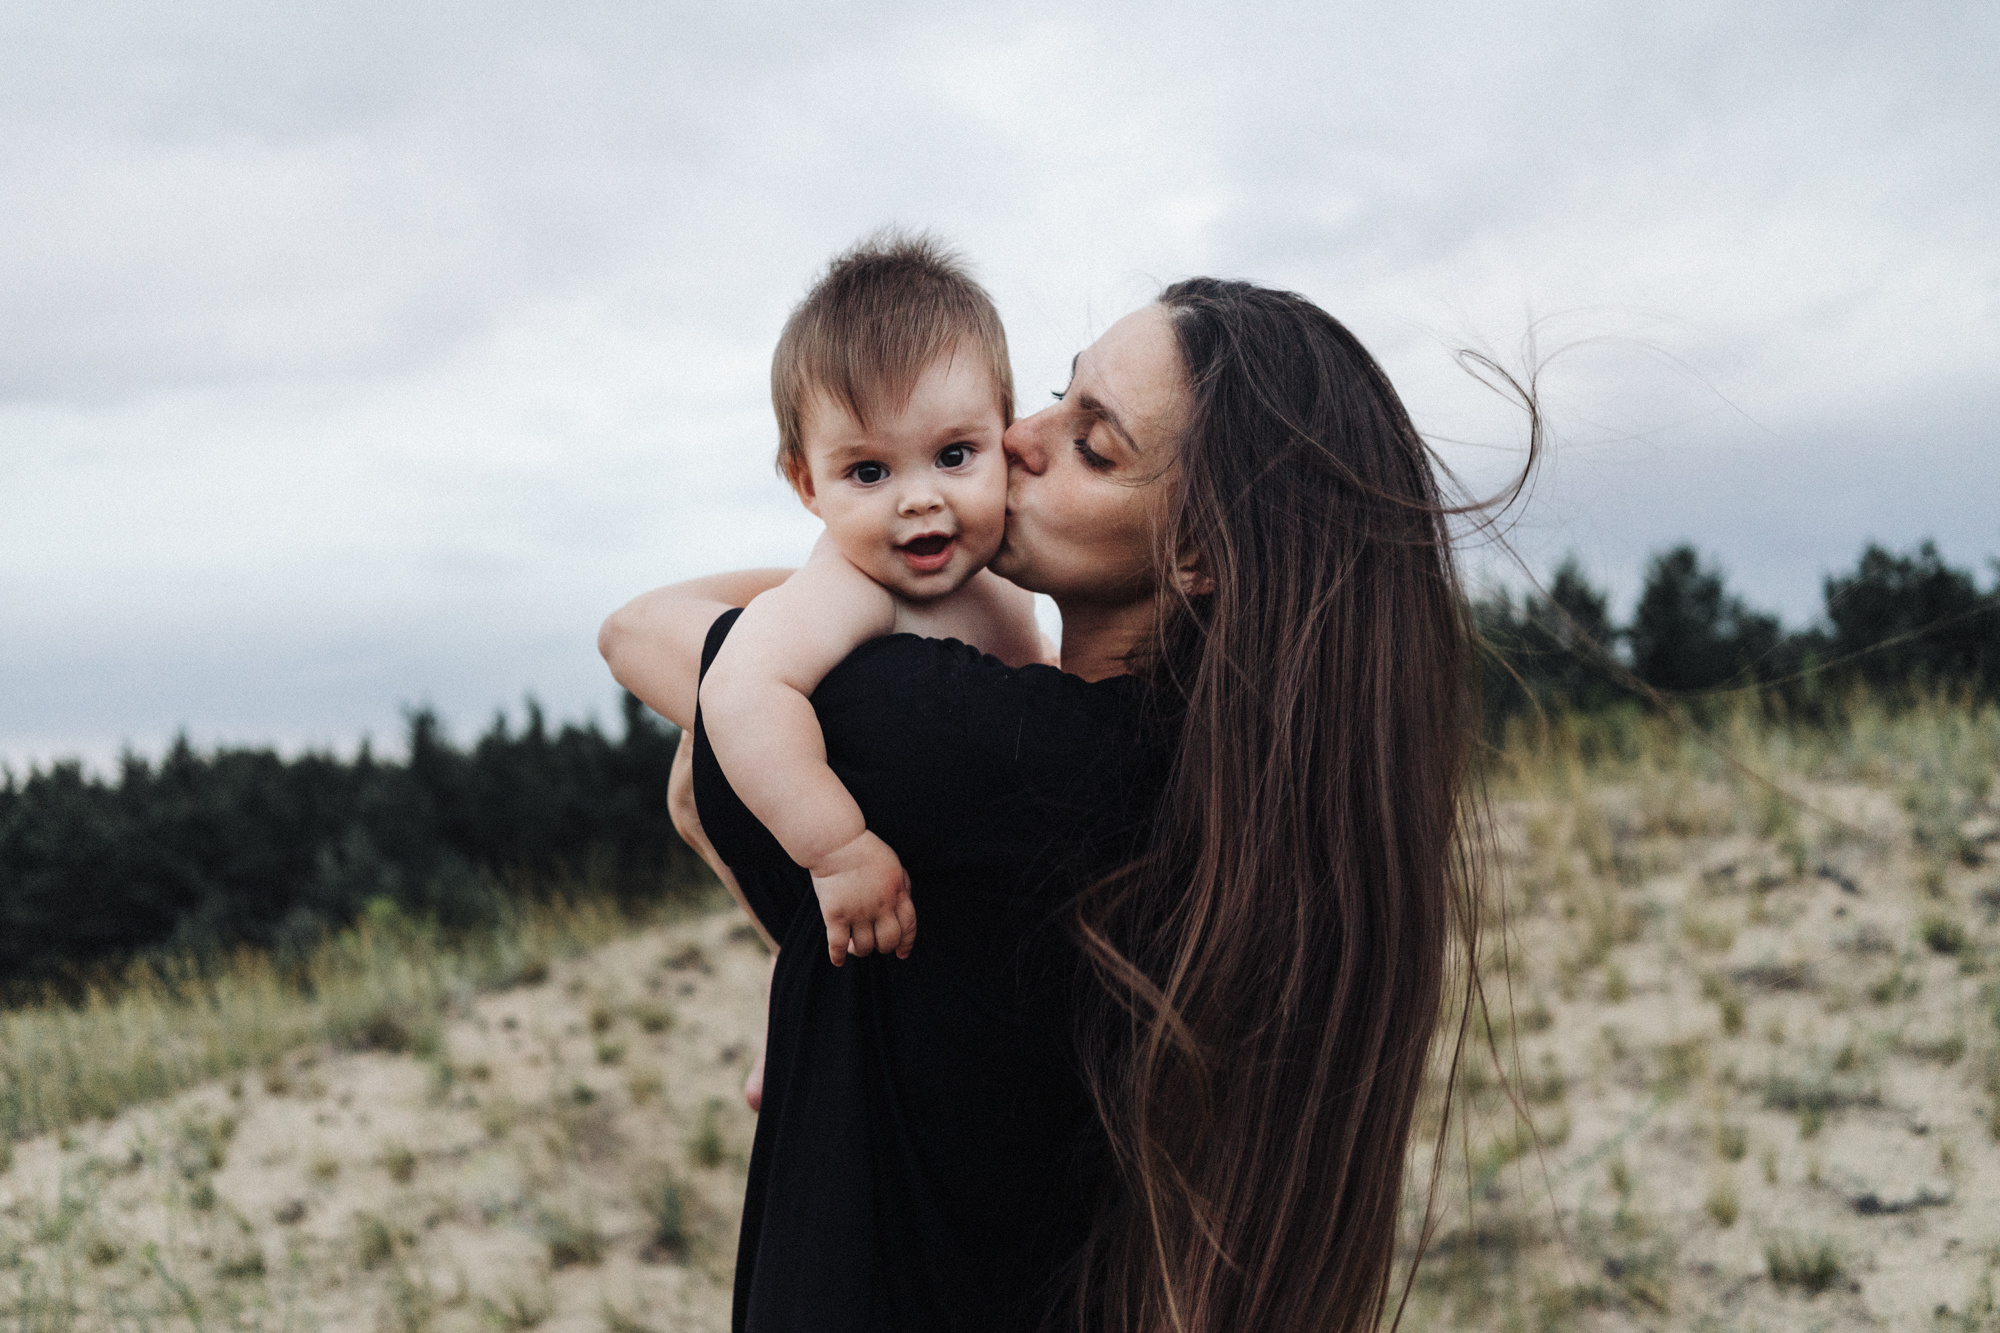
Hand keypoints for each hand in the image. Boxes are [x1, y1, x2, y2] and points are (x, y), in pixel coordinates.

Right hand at [810, 830, 914, 965]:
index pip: (909, 927)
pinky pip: (838, 944)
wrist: (836, 842)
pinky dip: (838, 956)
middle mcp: (881, 906)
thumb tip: (906, 908)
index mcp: (897, 894)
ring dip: (861, 951)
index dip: (906, 943)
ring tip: (854, 945)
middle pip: (888, 941)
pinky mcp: (835, 914)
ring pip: (865, 947)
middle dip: (884, 948)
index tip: (901, 953)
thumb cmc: (865, 851)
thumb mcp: (894, 866)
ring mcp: (858, 912)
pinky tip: (838, 961)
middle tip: (875, 944)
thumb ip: (903, 887)